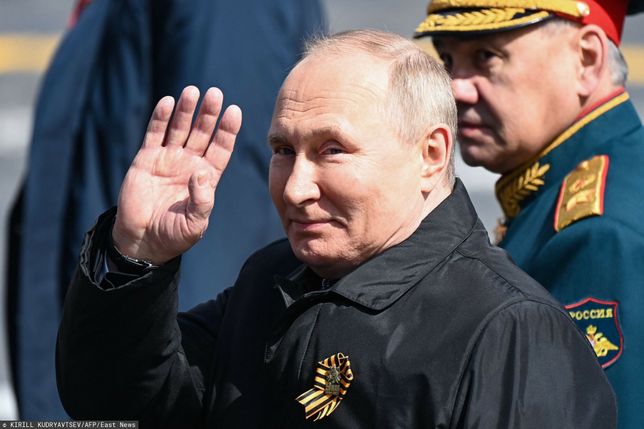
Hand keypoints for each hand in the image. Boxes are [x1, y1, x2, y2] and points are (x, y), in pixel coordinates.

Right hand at [112, 86, 241, 264]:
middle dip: (208, 113)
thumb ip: (203, 200)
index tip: (234, 111)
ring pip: (180, 128)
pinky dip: (161, 118)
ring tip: (193, 91)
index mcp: (206, 178)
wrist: (142, 241)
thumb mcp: (195, 223)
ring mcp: (168, 159)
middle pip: (202, 133)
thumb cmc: (174, 235)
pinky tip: (168, 102)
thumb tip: (203, 173)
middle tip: (215, 93)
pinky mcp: (146, 159)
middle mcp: (190, 164)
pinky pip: (155, 134)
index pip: (221, 148)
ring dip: (186, 110)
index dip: (227, 130)